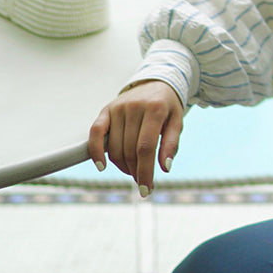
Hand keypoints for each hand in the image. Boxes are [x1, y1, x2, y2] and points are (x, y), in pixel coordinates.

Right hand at [88, 81, 183, 196]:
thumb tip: (165, 168)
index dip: (145, 171)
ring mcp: (118, 107)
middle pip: (130, 150)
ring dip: (122, 166)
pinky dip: (96, 151)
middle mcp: (134, 106)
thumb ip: (171, 144)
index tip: (147, 190)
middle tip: (142, 181)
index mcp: (155, 108)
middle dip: (136, 171)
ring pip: (115, 147)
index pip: (146, 148)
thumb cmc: (167, 106)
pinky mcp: (106, 109)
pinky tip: (102, 166)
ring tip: (133, 170)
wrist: (155, 82)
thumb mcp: (177, 121)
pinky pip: (95, 132)